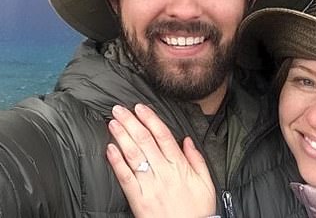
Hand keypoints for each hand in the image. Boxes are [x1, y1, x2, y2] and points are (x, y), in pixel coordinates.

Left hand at [106, 103, 216, 217]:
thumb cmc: (198, 211)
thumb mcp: (206, 183)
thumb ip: (197, 159)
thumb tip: (187, 139)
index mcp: (180, 166)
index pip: (163, 136)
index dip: (150, 119)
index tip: (140, 107)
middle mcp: (164, 173)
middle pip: (145, 141)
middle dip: (131, 122)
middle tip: (118, 109)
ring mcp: (150, 186)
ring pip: (134, 155)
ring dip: (121, 136)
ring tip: (112, 122)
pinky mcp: (138, 199)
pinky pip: (126, 178)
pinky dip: (117, 162)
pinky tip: (110, 149)